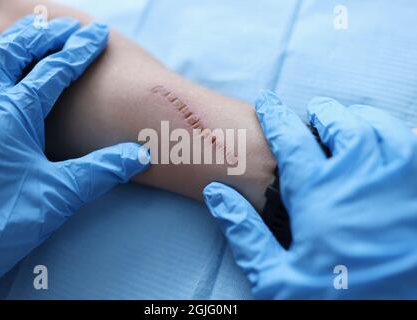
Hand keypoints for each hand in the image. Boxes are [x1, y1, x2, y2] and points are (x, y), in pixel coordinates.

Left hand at [0, 16, 149, 297]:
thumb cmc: (2, 221)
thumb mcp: (60, 195)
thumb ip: (103, 170)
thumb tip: (140, 155)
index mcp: (11, 113)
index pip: (54, 69)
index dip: (80, 49)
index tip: (97, 33)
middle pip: (14, 50)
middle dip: (44, 35)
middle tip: (67, 29)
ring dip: (15, 45)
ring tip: (35, 37)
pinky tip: (1, 77)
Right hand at [203, 91, 416, 298]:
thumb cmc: (336, 304)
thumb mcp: (276, 278)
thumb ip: (244, 232)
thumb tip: (217, 194)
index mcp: (319, 196)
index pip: (290, 139)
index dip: (274, 115)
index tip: (267, 101)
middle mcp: (362, 180)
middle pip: (342, 125)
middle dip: (324, 111)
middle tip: (313, 110)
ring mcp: (401, 188)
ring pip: (384, 130)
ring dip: (363, 118)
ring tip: (351, 119)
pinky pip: (416, 151)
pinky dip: (403, 137)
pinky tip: (394, 142)